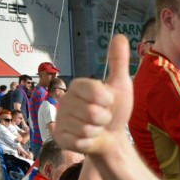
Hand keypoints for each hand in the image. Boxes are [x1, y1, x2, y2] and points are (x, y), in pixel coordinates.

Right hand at [54, 34, 132, 153]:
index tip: (107, 101)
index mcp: (78, 85)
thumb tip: (120, 36)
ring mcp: (60, 119)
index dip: (107, 100)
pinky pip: (79, 142)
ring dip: (97, 131)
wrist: (112, 136)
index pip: (94, 91)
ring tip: (96, 127)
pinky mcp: (59, 137)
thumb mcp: (120, 85)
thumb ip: (118, 62)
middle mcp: (65, 100)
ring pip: (86, 129)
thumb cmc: (115, 109)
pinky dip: (89, 143)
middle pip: (91, 113)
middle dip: (104, 119)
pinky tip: (88, 139)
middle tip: (102, 117)